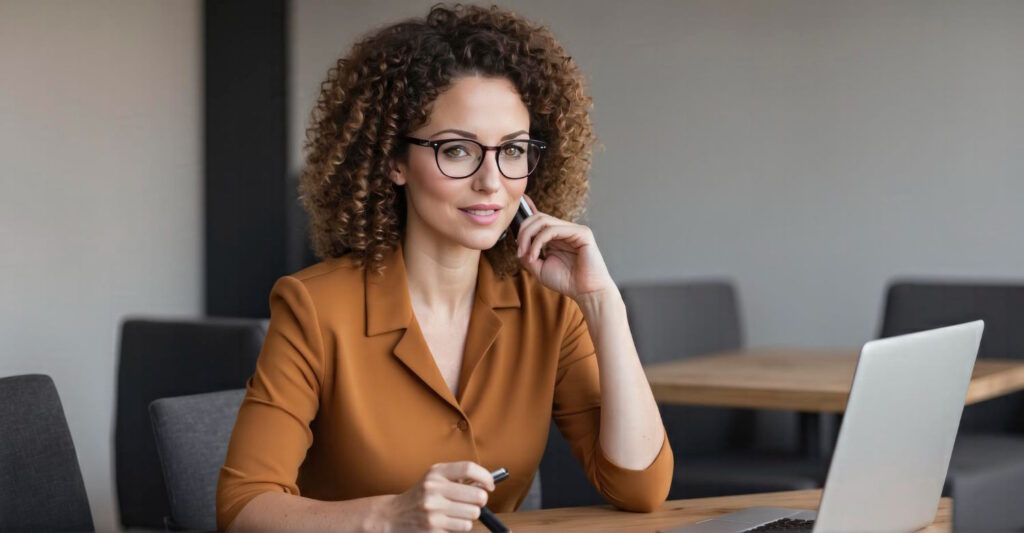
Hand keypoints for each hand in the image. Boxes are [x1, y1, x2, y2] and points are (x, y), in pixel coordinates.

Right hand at [374, 461, 493, 531]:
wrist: (394, 515)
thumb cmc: (421, 496)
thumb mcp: (435, 479)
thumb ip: (457, 478)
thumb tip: (486, 484)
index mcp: (435, 473)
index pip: (468, 469)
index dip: (485, 477)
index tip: (489, 485)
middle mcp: (433, 490)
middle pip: (477, 496)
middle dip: (480, 501)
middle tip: (475, 502)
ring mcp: (433, 511)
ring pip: (472, 515)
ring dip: (470, 516)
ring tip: (458, 513)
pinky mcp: (433, 529)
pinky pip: (463, 528)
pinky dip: (460, 526)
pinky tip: (449, 522)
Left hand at [515, 194, 615, 300]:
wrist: (586, 292)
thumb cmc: (566, 282)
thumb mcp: (540, 269)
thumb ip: (528, 256)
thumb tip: (519, 246)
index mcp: (556, 237)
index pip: (539, 219)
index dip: (526, 213)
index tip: (512, 217)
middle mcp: (564, 231)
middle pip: (538, 218)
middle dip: (523, 232)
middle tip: (519, 251)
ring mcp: (573, 230)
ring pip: (543, 221)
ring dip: (528, 236)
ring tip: (525, 253)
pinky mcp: (581, 232)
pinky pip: (552, 230)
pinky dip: (538, 242)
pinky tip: (536, 256)